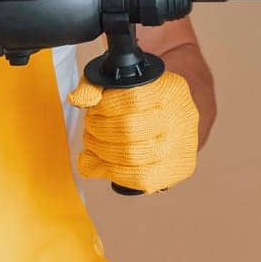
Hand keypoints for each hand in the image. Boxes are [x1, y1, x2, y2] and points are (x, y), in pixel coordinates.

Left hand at [67, 70, 199, 192]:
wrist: (174, 118)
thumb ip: (94, 85)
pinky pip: (140, 179)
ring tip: (94, 143)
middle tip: (91, 126)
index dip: (105, 106)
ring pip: (132, 156)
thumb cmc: (143, 99)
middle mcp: (181, 118)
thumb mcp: (119, 82)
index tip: (93, 107)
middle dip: (99, 129)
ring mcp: (182, 147)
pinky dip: (112, 172)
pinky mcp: (177, 170)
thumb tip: (78, 100)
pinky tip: (102, 162)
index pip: (133, 98)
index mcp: (170, 90)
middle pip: (129, 129)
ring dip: (101, 151)